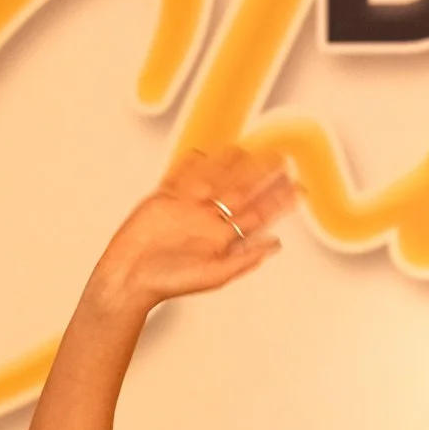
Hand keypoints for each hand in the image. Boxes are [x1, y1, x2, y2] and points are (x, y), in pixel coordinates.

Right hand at [93, 145, 297, 312]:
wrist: (130, 276)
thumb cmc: (170, 282)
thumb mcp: (215, 275)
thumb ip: (245, 259)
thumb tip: (276, 245)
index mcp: (225, 238)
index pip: (258, 214)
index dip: (279, 200)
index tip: (298, 187)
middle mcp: (209, 221)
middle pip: (242, 190)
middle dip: (262, 175)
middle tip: (282, 157)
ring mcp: (188, 207)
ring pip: (214, 178)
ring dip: (231, 164)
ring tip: (248, 147)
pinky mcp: (165, 199)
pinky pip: (180, 176)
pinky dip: (189, 164)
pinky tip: (202, 152)